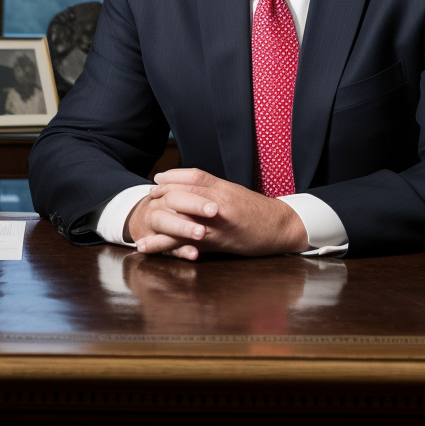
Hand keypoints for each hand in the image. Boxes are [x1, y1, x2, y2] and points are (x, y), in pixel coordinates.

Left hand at [125, 169, 309, 259]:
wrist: (280, 228)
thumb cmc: (257, 211)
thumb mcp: (236, 192)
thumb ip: (213, 187)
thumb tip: (187, 183)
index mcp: (223, 188)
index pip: (193, 177)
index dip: (172, 177)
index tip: (157, 181)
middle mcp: (218, 203)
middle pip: (183, 195)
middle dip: (162, 197)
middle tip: (148, 200)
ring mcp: (217, 224)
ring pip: (182, 219)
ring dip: (159, 223)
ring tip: (144, 226)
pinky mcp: (217, 243)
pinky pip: (188, 243)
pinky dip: (168, 246)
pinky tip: (155, 248)